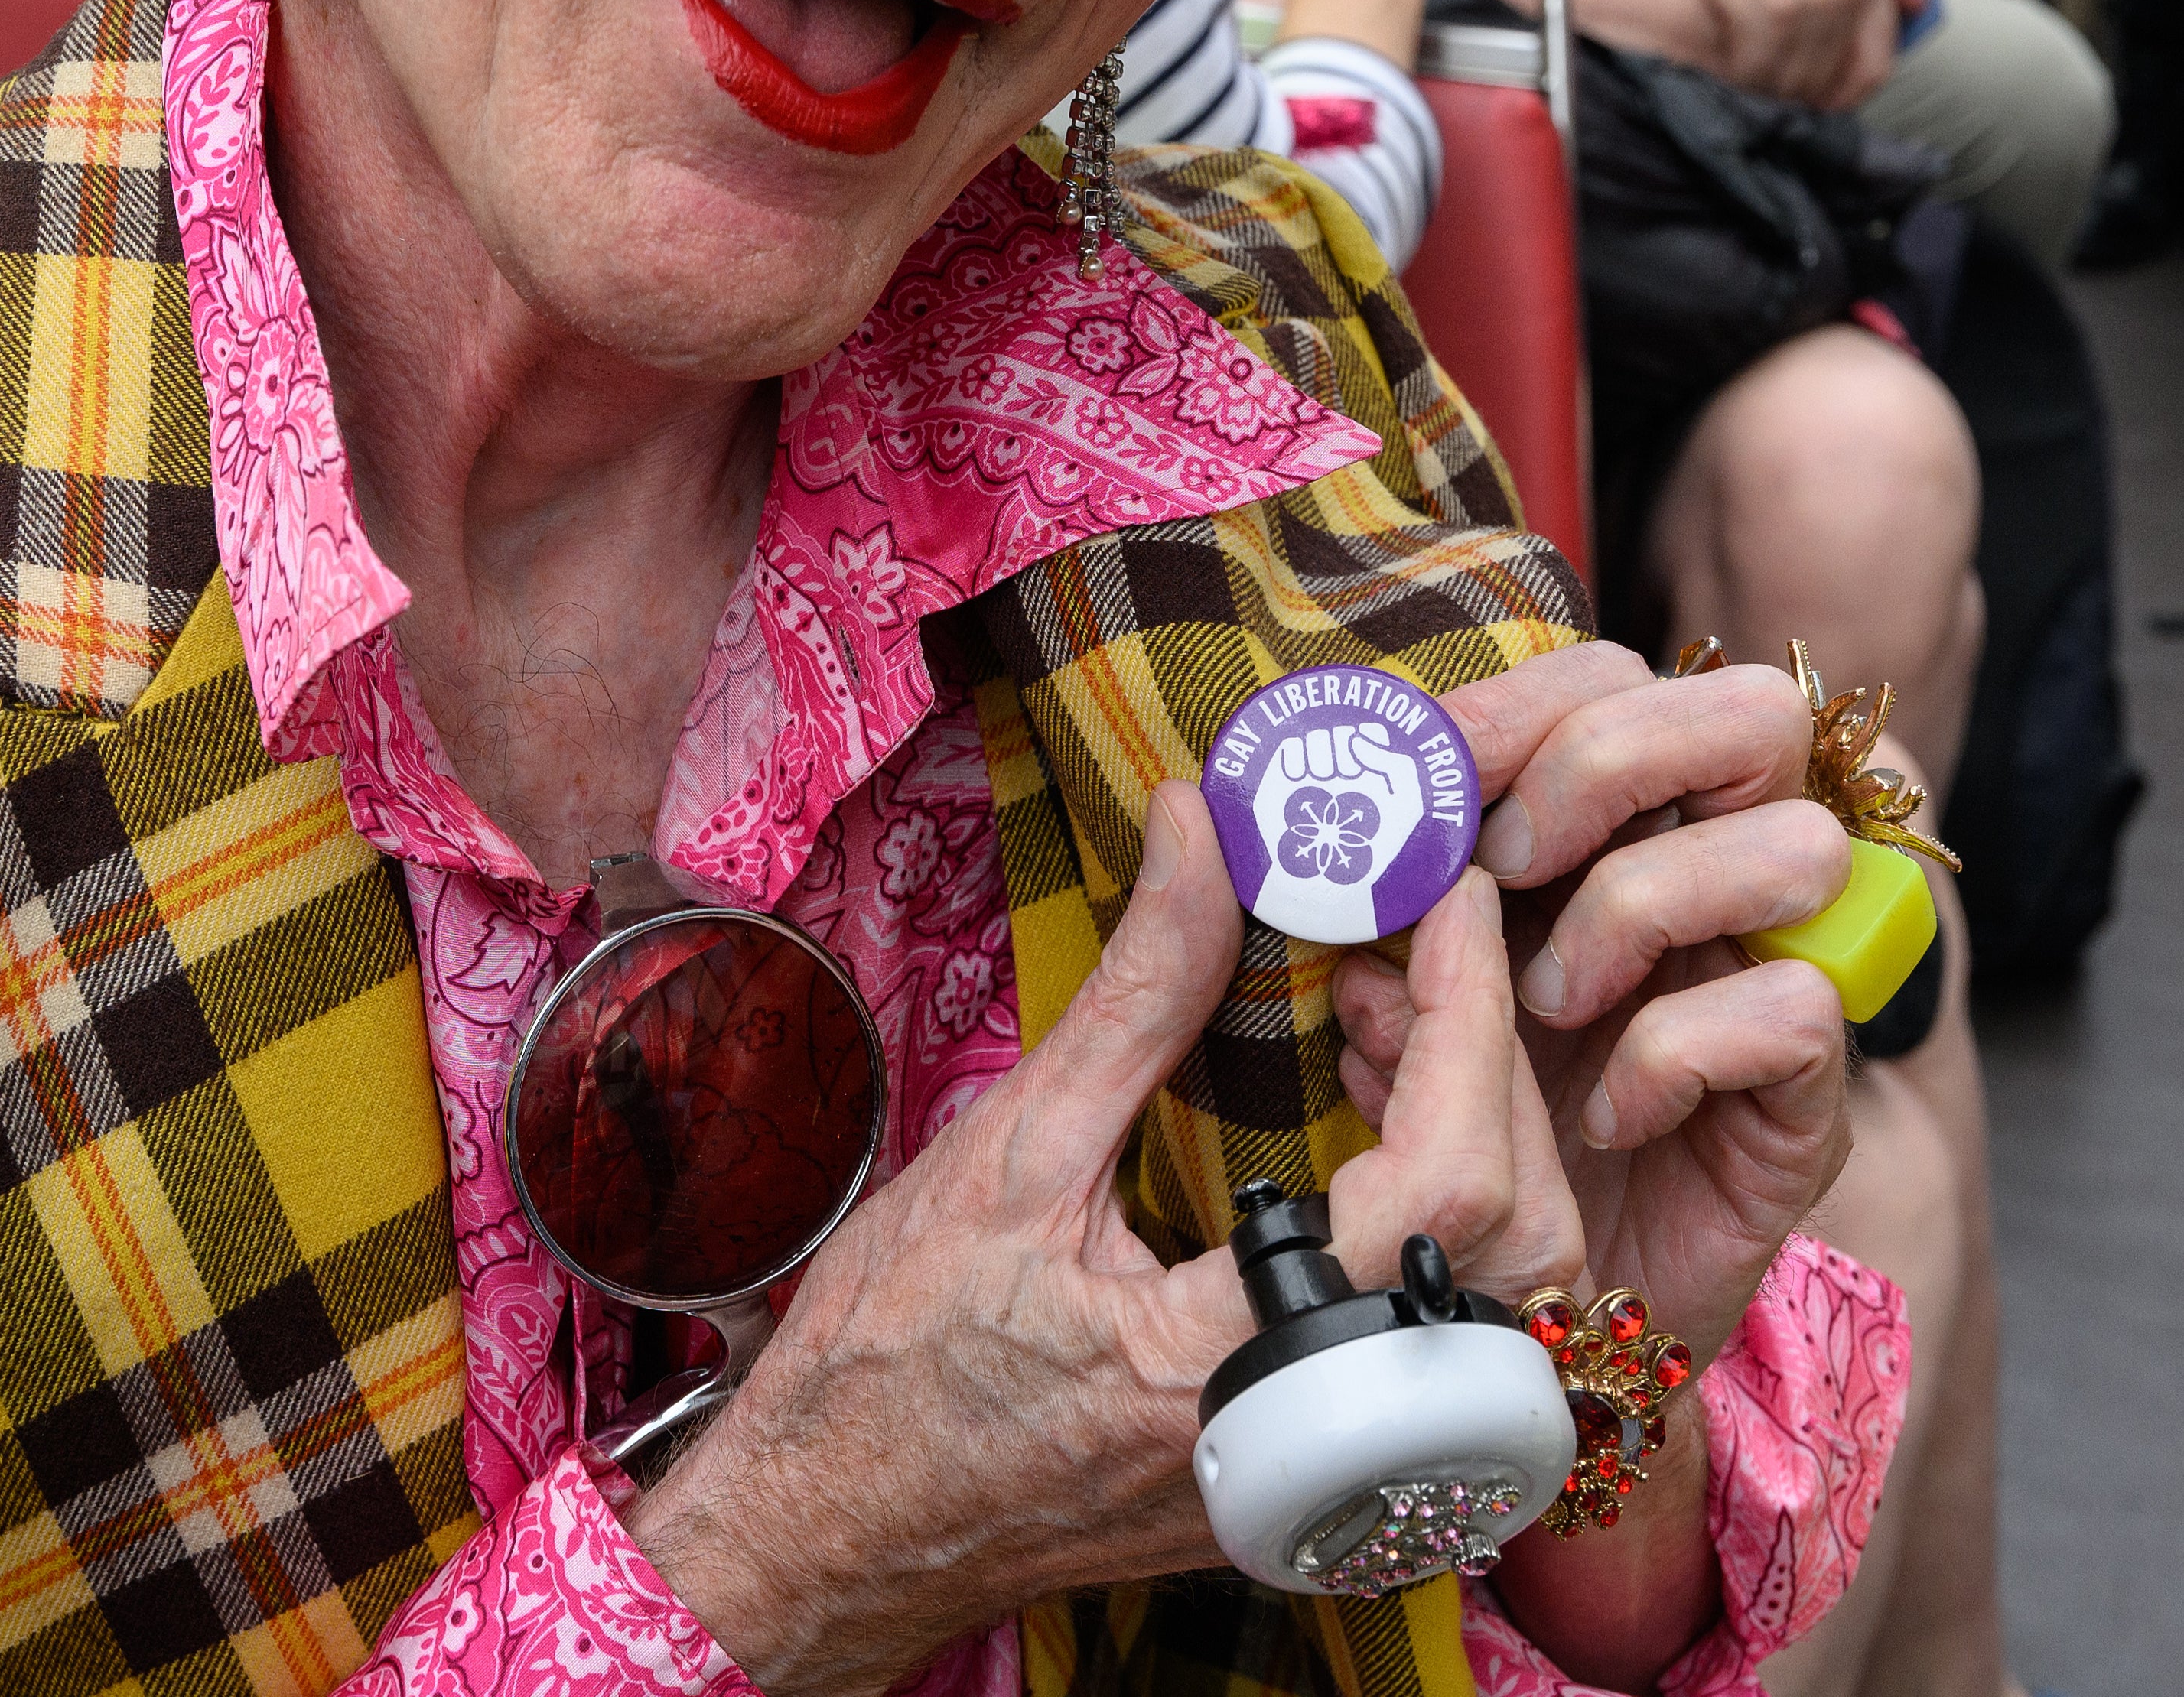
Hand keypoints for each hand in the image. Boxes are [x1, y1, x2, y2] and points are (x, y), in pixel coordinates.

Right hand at [634, 792, 1578, 1696]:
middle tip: (1402, 951)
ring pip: (1505, 1297)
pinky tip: (1361, 1120)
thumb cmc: (894, 1360)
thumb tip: (1203, 832)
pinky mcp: (1315, 1462)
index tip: (1448, 897)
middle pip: (1517, 1245)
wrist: (838, 1523)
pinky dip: (1441, 1203)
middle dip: (1488, 1069)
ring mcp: (1325, 1466)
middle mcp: (1312, 1441)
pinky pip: (1448, 1324)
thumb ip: (1138, 997)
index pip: (1444, 1185)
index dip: (1469, 1020)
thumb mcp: (1011, 1156)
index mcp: (1234, 1365)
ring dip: (1473, 1134)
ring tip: (1376, 1023)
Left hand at [1336, 643, 1852, 1370]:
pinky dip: (1674, 1051)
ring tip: (1548, 1001)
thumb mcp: (1370, 996)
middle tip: (1504, 859)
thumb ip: (1351, 913)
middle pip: (1755, 715)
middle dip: (1610, 762)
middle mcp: (1712, 880)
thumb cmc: (1437, 1139)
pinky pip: (1793, 1013)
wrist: (1511, 1328)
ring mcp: (1772, 982)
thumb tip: (1262, 834)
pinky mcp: (1802, 1103)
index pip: (1619, 681)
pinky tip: (1600, 1115)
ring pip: (1799, 848)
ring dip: (1645, 906)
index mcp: (1609, 831)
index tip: (1423, 767)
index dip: (1521, 703)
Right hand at [1650, 0, 1923, 107]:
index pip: (1875, 56)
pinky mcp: (1773, 3)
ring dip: (1765, 85)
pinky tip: (1721, 64)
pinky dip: (1740, 72)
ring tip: (1740, 77)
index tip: (1814, 100)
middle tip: (1764, 88)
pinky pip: (1760, 65)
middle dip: (1796, 90)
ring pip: (1794, 75)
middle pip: (1829, 73)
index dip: (1844, 90)